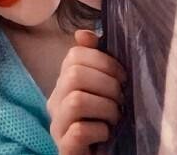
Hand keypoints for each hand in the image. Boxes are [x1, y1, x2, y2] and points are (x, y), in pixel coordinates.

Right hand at [47, 30, 125, 154]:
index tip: (122, 76)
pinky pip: (80, 131)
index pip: (74, 55)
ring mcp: (57, 124)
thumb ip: (96, 61)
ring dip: (105, 108)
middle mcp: (55, 100)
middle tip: (121, 99)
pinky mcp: (64, 147)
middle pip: (74, 74)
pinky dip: (99, 130)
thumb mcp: (101, 87)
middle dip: (107, 84)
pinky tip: (106, 134)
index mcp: (63, 81)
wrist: (98, 154)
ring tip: (115, 118)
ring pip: (76, 100)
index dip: (103, 60)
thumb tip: (83, 33)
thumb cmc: (102, 120)